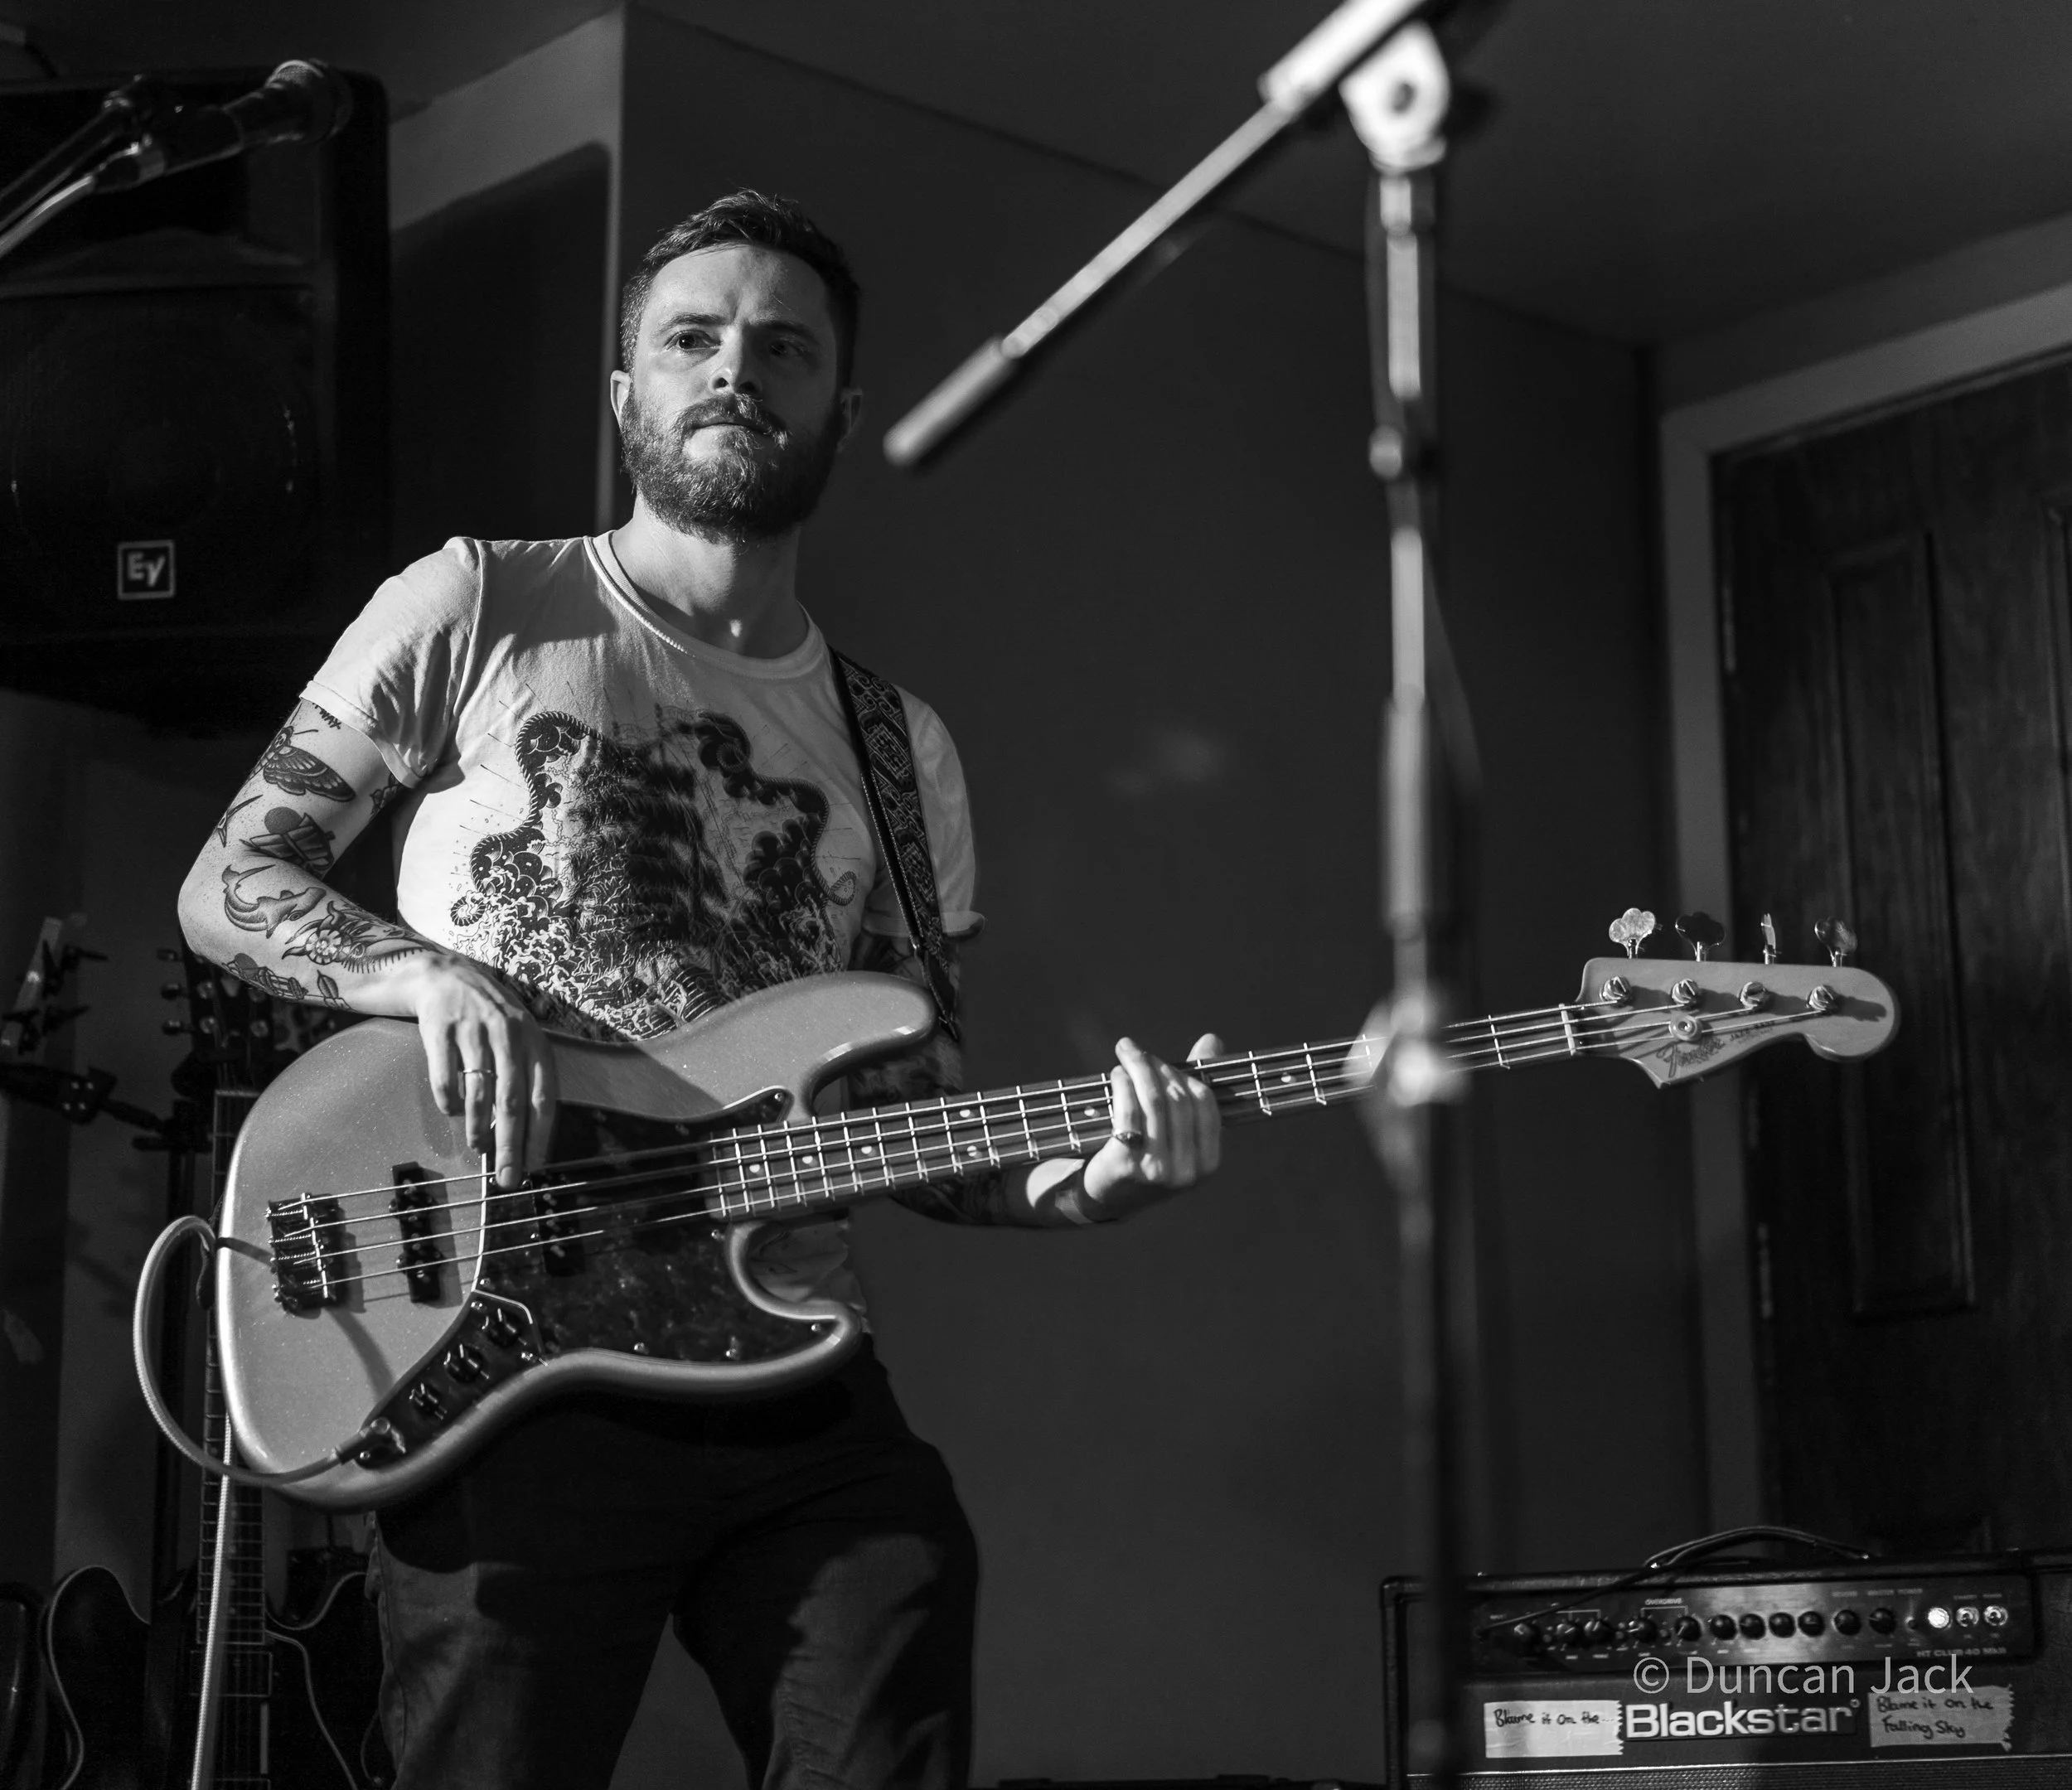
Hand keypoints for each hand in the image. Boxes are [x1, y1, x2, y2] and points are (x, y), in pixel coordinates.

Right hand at [394, 954, 556, 1189]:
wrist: (447, 977)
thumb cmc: (492, 1019)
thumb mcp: (519, 1040)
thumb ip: (524, 1079)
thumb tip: (525, 1136)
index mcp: (535, 1042)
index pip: (544, 1097)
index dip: (540, 1135)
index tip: (534, 1165)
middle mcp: (509, 1036)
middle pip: (513, 1103)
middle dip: (510, 1146)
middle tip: (506, 1177)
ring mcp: (474, 1031)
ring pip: (480, 1093)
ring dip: (477, 1128)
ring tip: (477, 1147)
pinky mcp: (441, 1030)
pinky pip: (445, 1078)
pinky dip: (449, 1102)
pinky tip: (452, 1111)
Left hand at [1079, 1033, 1225, 1218]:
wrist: (1106, 1198)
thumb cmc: (1146, 1157)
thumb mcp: (1177, 1132)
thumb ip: (1195, 1088)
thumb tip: (1212, 1040)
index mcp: (1208, 1163)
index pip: (1204, 1102)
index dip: (1183, 1073)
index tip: (1161, 1060)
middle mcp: (1187, 1170)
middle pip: (1178, 1098)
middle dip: (1156, 1066)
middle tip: (1134, 1051)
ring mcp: (1158, 1169)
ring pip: (1154, 1100)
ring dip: (1137, 1068)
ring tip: (1125, 1054)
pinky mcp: (1127, 1164)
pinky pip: (1128, 1111)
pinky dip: (1123, 1085)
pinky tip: (1117, 1075)